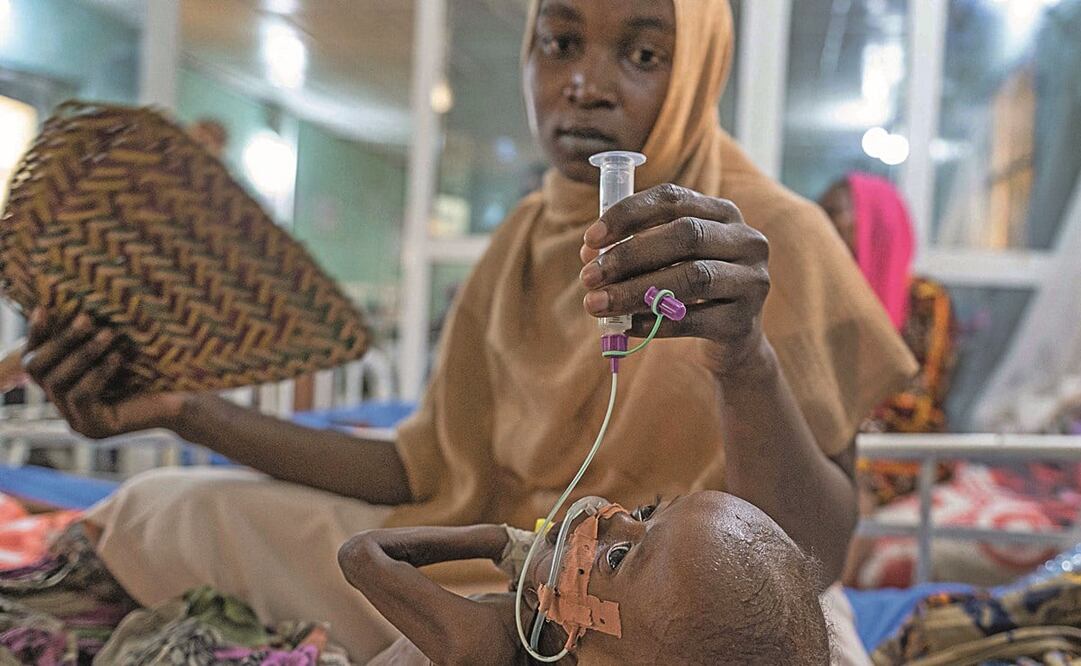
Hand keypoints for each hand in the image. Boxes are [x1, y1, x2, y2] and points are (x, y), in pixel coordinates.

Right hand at [22, 308, 186, 438]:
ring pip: (58, 384)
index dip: (36, 334)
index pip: (35, 359)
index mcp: (66, 385)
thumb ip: (89, 332)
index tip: (44, 308)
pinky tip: (118, 358)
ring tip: (108, 334)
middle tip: (86, 318)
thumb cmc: (156, 365)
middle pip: (37, 371)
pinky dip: (97, 374)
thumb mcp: (117, 344)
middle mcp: (65, 406)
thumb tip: (64, 298)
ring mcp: (77, 421)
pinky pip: (81, 397)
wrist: (189, 397)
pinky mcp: (94, 429)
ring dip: (82, 354)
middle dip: (61, 341)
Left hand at [579, 183, 770, 373]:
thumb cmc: (690, 287)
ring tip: (596, 304)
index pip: (673, 199)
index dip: (628, 215)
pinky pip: (693, 320)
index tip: (590, 239)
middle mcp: (745, 240)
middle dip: (628, 256)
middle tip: (587, 277)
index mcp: (722, 212)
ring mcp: (751, 281)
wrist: (734, 337)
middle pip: (684, 235)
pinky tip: (625, 327)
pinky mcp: (743, 322)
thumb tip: (590, 254)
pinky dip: (654, 324)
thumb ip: (633, 249)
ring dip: (635, 291)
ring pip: (692, 278)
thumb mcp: (668, 260)